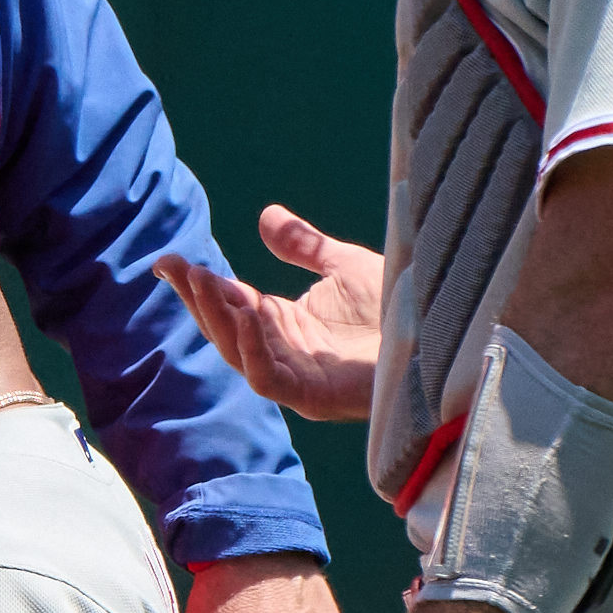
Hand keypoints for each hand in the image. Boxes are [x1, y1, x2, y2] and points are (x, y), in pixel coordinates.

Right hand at [156, 207, 389, 423]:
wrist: (444, 338)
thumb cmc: (403, 310)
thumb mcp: (346, 266)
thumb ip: (304, 246)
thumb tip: (265, 215)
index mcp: (287, 327)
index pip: (230, 305)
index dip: (199, 285)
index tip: (169, 261)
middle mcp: (285, 354)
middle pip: (225, 331)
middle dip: (198, 300)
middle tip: (177, 268)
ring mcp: (297, 378)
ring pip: (239, 354)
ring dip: (217, 319)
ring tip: (203, 281)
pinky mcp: (314, 397)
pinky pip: (268, 379)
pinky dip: (253, 348)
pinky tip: (247, 314)